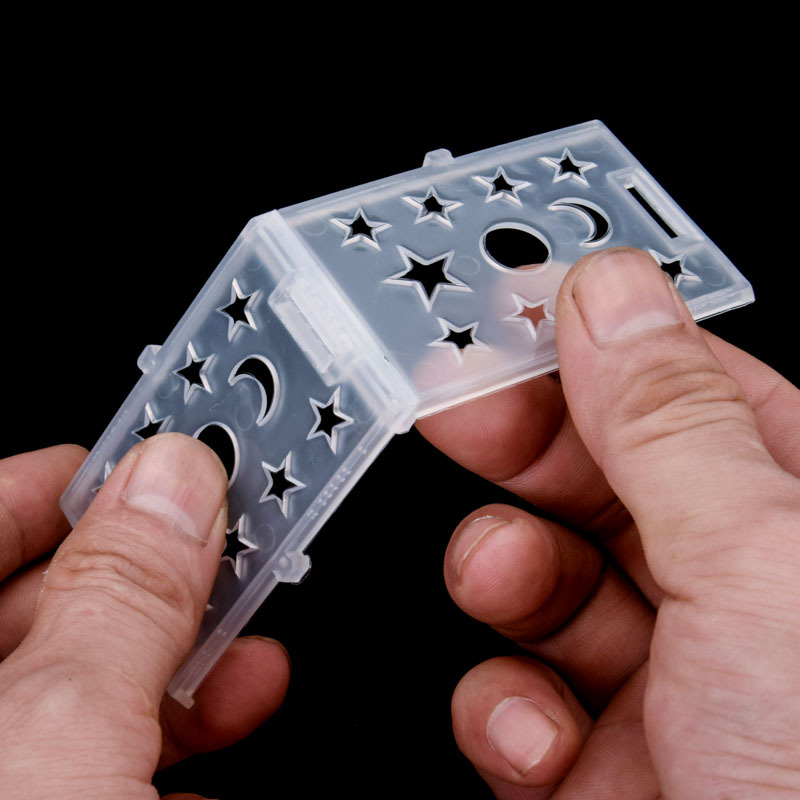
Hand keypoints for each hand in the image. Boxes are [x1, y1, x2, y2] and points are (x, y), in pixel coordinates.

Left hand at [0, 434, 289, 798]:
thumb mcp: (64, 732)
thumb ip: (123, 596)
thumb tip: (175, 479)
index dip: (58, 487)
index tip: (141, 471)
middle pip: (43, 613)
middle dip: (149, 584)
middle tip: (222, 554)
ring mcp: (8, 776)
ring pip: (87, 698)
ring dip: (185, 673)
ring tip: (251, 664)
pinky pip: (105, 771)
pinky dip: (175, 756)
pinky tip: (218, 755)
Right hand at [418, 248, 799, 797]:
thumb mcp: (757, 568)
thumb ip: (671, 422)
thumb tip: (609, 291)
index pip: (692, 392)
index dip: (598, 346)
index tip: (511, 316)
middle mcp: (741, 600)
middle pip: (606, 477)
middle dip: (526, 446)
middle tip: (456, 411)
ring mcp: (669, 685)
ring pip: (549, 583)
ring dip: (505, 575)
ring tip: (501, 578)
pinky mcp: (603, 766)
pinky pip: (524, 700)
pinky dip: (507, 712)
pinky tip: (539, 737)